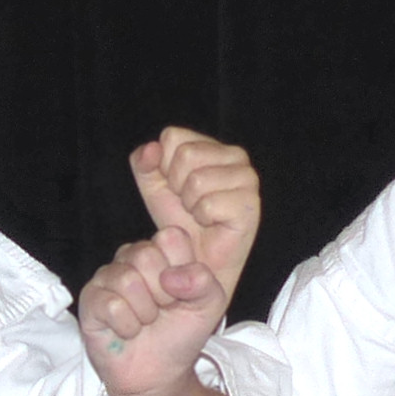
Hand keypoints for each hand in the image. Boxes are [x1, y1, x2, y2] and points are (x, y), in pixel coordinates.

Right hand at [79, 223, 228, 395]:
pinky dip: (127, 326)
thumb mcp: (209, 306)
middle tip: (161, 311)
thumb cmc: (180, 334)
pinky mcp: (90, 300)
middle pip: (146, 256)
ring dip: (144, 313)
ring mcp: (107, 277)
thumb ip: (204, 282)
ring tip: (145, 322)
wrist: (159, 374)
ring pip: (127, 281)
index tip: (181, 294)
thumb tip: (173, 276)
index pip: (171, 237)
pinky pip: (111, 306)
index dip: (181, 270)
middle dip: (162, 294)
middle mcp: (131, 258)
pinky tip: (128, 332)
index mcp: (161, 251)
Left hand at [133, 126, 259, 299]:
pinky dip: (202, 218)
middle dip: (176, 186)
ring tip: (200, 214)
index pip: (172, 137)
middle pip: (186, 154)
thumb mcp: (153, 186)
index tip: (175, 187)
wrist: (196, 258)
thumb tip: (151, 149)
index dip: (164, 166)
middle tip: (189, 204)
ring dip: (190, 204)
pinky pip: (209, 204)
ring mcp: (247, 178)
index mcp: (212, 145)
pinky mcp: (250, 203)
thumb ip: (144, 162)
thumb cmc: (180, 222)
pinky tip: (212, 223)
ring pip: (197, 180)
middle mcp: (235, 155)